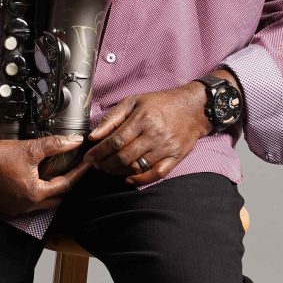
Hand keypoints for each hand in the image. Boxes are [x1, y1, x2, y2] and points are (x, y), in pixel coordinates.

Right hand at [0, 123, 94, 215]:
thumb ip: (55, 145)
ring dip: (51, 192)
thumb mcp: (30, 148)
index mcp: (34, 194)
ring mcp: (15, 210)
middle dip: (67, 185)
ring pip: (42, 204)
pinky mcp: (5, 208)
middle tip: (75, 171)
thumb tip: (75, 141)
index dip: (78, 173)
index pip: (65, 185)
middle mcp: (26, 207)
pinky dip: (36, 196)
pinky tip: (37, 184)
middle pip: (56, 199)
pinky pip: (28, 205)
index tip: (86, 165)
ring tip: (58, 177)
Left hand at [81, 84, 208, 185]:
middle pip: (124, 157)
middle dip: (106, 164)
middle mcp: (154, 135)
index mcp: (143, 119)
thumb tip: (93, 136)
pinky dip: (140, 180)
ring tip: (110, 169)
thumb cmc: (160, 103)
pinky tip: (129, 178)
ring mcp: (166, 148)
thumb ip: (112, 118)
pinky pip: (156, 174)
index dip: (99, 152)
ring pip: (137, 167)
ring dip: (119, 172)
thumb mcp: (133, 102)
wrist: (193, 108)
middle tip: (98, 165)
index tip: (89, 157)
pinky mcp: (176, 157)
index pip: (115, 141)